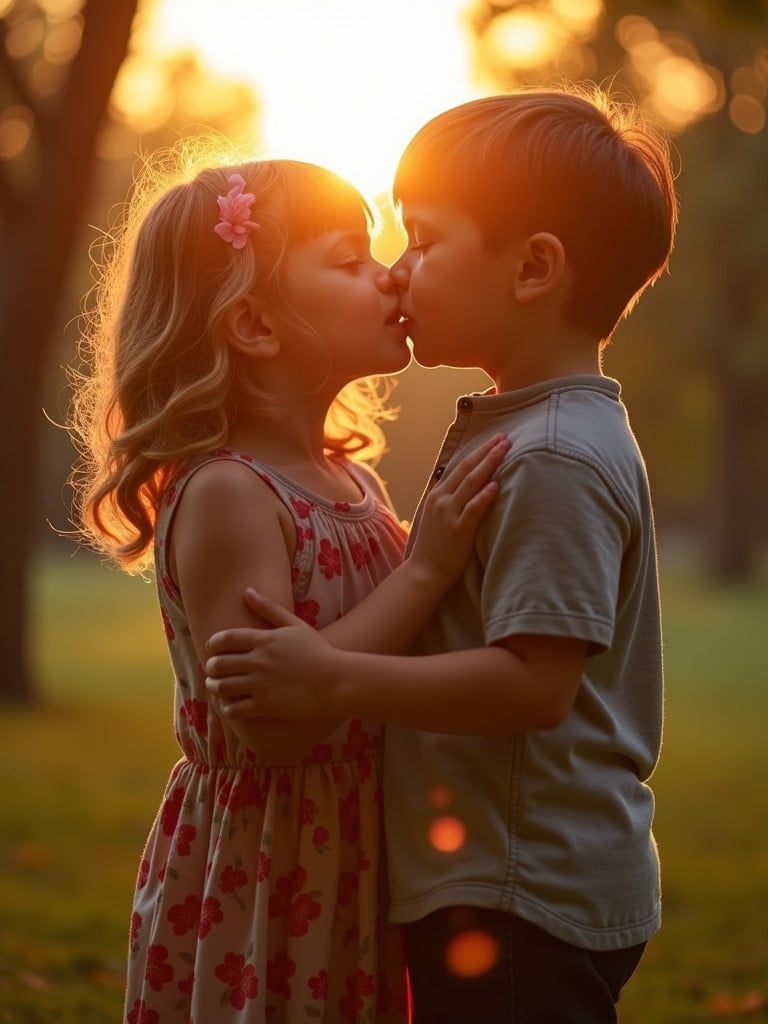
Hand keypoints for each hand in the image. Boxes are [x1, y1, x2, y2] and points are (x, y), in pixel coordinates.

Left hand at [205, 593, 338, 719]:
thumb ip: (269, 608)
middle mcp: (259, 661)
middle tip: (213, 670)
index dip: (213, 643)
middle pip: (218, 664)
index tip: (212, 648)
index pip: (225, 639)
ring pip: (222, 687)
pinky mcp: (265, 705)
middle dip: (211, 667)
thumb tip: (247, 591)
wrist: (336, 680)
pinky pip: (234, 709)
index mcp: (264, 640)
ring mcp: (261, 684)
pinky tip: (230, 704)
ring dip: (214, 686)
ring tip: (217, 686)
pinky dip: (227, 707)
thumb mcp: (294, 625)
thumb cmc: (317, 651)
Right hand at [409, 433, 508, 586]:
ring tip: (504, 450)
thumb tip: (467, 488)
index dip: (478, 452)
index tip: (493, 441)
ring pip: (471, 482)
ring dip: (489, 464)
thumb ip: (449, 501)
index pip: (459, 467)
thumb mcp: (436, 517)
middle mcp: (441, 499)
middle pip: (467, 469)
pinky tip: (496, 485)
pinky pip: (473, 508)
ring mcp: (449, 513)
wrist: (423, 572)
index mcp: (436, 495)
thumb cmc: (433, 547)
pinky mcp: (459, 529)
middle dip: (486, 451)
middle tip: (504, 438)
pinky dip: (484, 495)